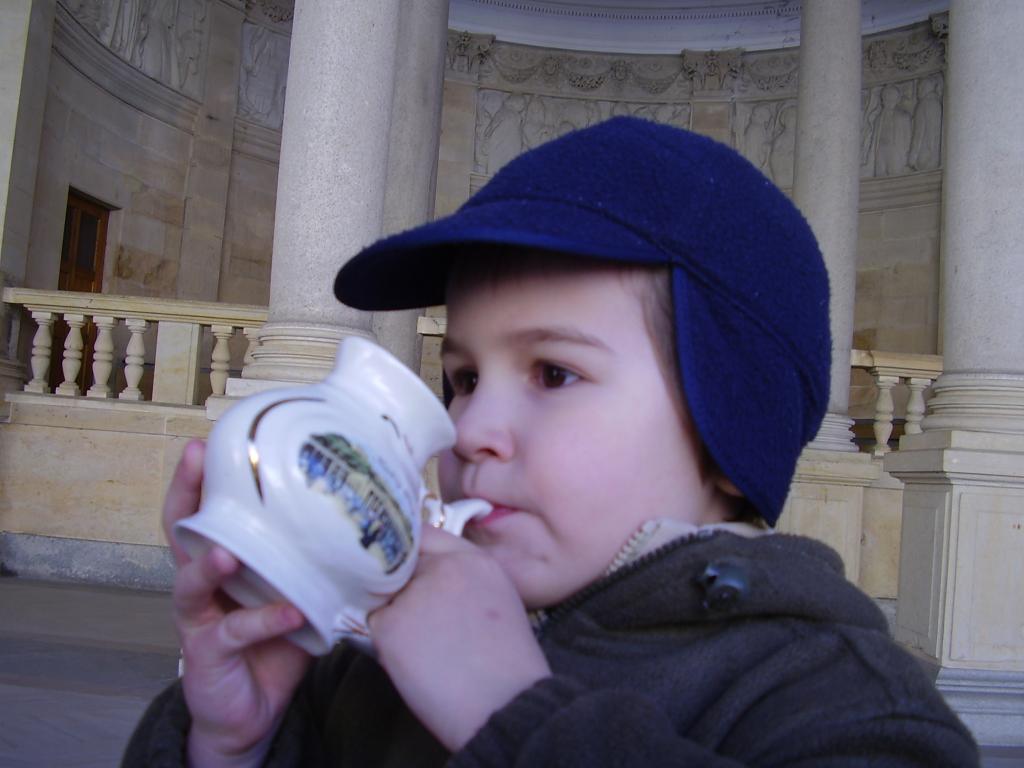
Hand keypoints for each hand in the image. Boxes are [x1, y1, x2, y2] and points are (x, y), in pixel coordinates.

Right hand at [164, 440, 311, 766]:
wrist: (252, 710)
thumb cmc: (274, 640)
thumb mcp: (294, 588)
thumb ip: (312, 557)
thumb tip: (369, 517)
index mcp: (221, 559)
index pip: (204, 511)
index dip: (199, 477)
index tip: (206, 440)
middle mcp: (201, 582)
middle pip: (182, 531)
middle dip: (187, 494)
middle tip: (195, 459)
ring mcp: (199, 618)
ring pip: (192, 580)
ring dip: (212, 562)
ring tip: (231, 549)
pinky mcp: (208, 653)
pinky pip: (235, 631)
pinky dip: (265, 620)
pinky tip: (292, 611)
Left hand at [368, 527, 550, 751]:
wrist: (506, 705)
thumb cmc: (508, 665)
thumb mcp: (499, 600)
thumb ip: (463, 577)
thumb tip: (424, 575)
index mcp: (475, 559)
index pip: (425, 536)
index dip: (411, 553)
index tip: (406, 571)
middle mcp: (443, 567)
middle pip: (399, 565)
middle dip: (399, 587)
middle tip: (416, 620)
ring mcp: (414, 594)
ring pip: (383, 596)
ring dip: (392, 617)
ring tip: (420, 648)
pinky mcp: (391, 625)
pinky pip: (374, 626)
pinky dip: (385, 644)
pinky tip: (412, 662)